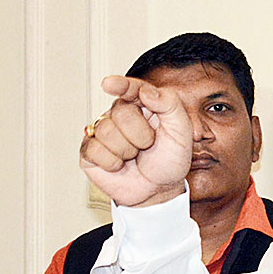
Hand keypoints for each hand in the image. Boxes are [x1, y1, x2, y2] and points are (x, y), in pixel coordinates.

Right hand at [80, 75, 191, 206]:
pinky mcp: (90, 151)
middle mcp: (120, 115)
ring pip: (106, 131)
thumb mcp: (182, 133)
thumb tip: (145, 90)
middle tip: (148, 146)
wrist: (159, 190)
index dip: (121, 85)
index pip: (131, 89)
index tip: (109, 84)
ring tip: (135, 156)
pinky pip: (94, 150)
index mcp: (143, 106)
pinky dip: (112, 162)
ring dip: (127, 150)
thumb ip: (170, 106)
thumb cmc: (170, 160)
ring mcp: (103, 132)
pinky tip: (120, 165)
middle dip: (140, 134)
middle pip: (121, 111)